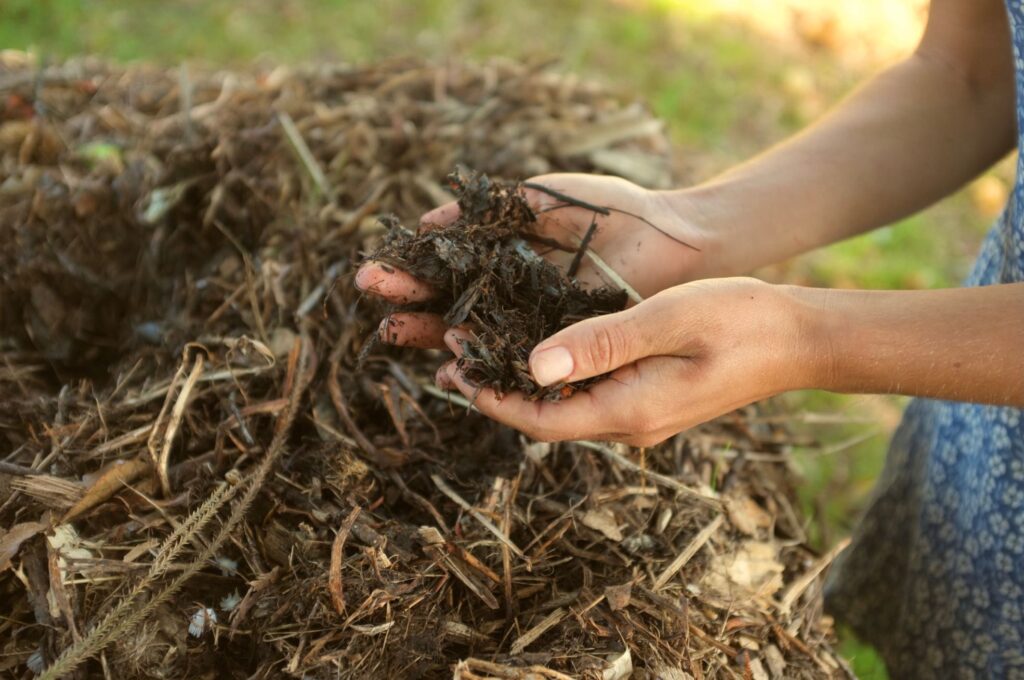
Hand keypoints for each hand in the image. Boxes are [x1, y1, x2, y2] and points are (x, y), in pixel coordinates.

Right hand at [355, 173, 708, 349]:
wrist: (675, 237)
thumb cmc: (615, 210)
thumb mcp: (543, 198)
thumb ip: (490, 210)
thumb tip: (428, 221)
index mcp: (504, 259)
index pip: (445, 272)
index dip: (409, 276)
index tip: (372, 275)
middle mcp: (512, 296)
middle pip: (448, 306)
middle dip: (409, 306)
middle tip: (372, 302)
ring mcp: (534, 324)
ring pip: (472, 337)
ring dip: (431, 337)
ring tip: (394, 333)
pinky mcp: (560, 348)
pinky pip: (514, 361)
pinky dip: (481, 366)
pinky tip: (448, 368)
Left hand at [436, 278, 813, 444]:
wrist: (798, 340)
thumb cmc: (740, 322)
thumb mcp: (666, 321)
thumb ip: (601, 343)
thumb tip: (533, 364)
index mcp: (630, 411)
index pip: (541, 419)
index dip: (492, 398)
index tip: (454, 369)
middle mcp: (630, 425)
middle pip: (545, 419)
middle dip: (496, 392)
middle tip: (449, 359)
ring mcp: (642, 416)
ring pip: (564, 408)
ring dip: (521, 383)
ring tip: (478, 352)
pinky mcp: (650, 400)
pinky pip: (588, 396)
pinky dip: (554, 376)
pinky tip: (537, 349)